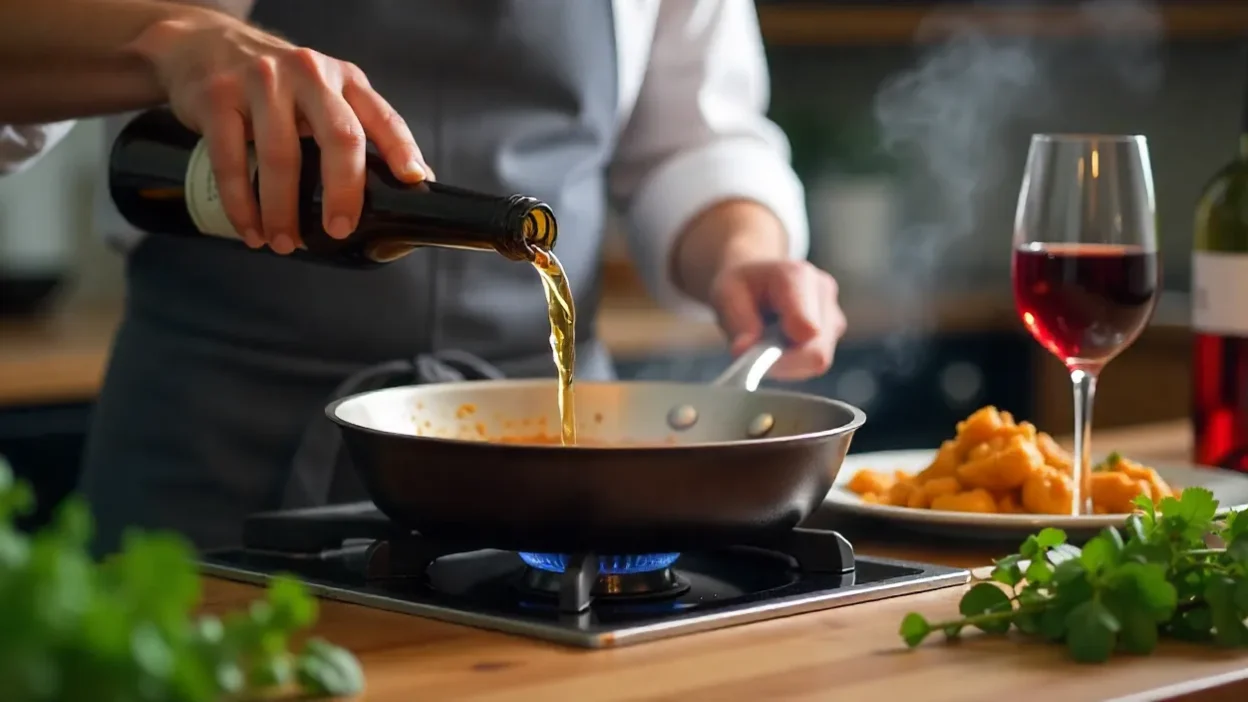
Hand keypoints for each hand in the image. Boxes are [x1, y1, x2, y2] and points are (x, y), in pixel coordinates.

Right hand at [131, 10, 429, 253]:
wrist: (201, 45)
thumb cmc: (276, 85)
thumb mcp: (325, 93)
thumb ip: (361, 129)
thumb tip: (415, 182)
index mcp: (344, 79)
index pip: (382, 116)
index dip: (402, 148)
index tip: (413, 180)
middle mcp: (309, 75)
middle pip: (339, 136)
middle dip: (343, 191)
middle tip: (339, 230)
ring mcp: (261, 83)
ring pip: (281, 157)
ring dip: (283, 211)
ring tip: (285, 243)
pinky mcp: (217, 98)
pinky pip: (231, 161)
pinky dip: (241, 204)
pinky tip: (250, 230)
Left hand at [709, 260, 846, 380]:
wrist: (760, 278)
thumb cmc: (743, 285)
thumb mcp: (725, 293)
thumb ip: (737, 321)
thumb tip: (744, 351)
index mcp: (797, 276)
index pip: (807, 328)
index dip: (784, 355)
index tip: (756, 358)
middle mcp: (823, 291)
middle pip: (817, 352)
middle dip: (783, 364)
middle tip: (754, 358)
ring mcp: (833, 312)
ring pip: (818, 360)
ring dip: (787, 363)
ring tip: (764, 344)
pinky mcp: (834, 331)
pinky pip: (816, 360)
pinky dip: (793, 362)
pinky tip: (778, 345)